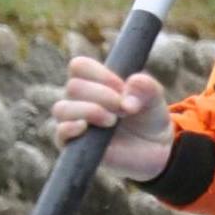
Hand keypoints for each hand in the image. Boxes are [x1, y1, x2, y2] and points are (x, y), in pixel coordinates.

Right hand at [51, 54, 174, 180]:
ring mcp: (72, 121)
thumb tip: (130, 86)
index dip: (100, 75)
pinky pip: (60, 133)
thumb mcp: (154, 98)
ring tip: (112, 121)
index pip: (79, 66)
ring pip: (63, 108)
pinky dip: (70, 128)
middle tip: (124, 109)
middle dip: (102, 95)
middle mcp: (78, 99)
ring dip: (90, 111)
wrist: (154, 148)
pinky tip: (85, 127)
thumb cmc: (148, 117)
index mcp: (93, 82)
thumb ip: (147, 86)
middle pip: (73, 87)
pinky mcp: (72, 144)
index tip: (122, 87)